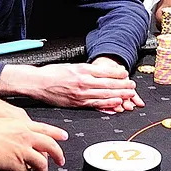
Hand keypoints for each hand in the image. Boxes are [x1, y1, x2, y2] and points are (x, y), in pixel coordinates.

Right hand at [0, 117, 67, 170]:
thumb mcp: (0, 122)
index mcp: (21, 124)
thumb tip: (15, 137)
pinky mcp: (17, 162)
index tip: (64, 136)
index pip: (45, 128)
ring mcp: (23, 149)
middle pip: (50, 146)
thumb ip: (11, 129)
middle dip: (58, 154)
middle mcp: (26, 136)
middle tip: (61, 161)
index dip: (56, 133)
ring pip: (42, 163)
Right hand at [12, 61, 142, 111]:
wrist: (37, 83)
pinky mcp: (77, 103)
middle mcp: (83, 82)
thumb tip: (102, 71)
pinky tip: (115, 105)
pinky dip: (107, 105)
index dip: (118, 73)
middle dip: (123, 85)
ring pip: (104, 95)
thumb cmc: (52, 73)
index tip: (126, 74)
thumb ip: (87, 69)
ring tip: (129, 95)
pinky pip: (95, 105)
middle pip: (108, 84)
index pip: (105, 71)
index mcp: (82, 70)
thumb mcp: (71, 65)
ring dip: (119, 95)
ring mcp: (80, 94)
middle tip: (133, 86)